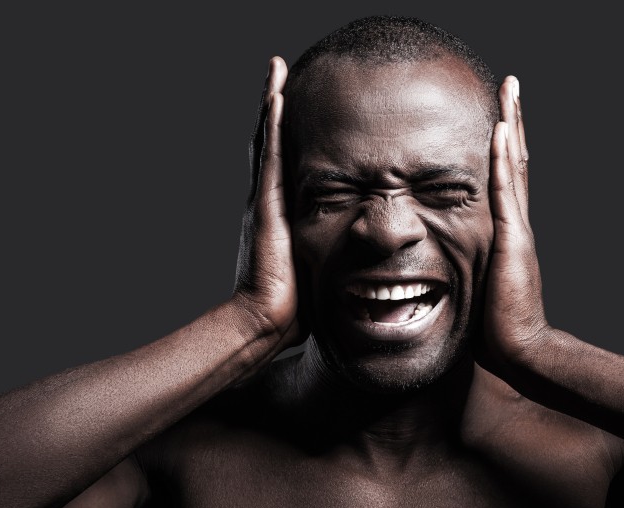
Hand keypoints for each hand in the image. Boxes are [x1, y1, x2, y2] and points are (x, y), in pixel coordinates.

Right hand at [231, 57, 302, 349]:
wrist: (264, 321)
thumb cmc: (293, 305)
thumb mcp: (317, 269)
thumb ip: (330, 253)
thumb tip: (360, 256)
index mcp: (279, 213)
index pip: (283, 163)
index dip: (286, 133)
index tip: (294, 103)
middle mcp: (267, 200)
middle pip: (270, 142)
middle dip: (275, 107)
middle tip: (279, 72)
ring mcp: (263, 200)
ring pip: (267, 141)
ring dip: (272, 104)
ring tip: (275, 70)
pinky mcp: (267, 205)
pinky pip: (270, 156)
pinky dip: (271, 125)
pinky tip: (276, 96)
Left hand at [479, 77, 548, 373]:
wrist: (517, 351)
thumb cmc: (495, 328)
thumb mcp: (475, 286)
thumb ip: (467, 265)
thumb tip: (438, 262)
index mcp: (506, 232)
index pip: (506, 177)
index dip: (503, 144)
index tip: (497, 114)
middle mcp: (516, 223)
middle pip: (515, 160)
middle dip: (512, 120)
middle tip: (510, 85)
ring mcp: (516, 229)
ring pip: (515, 165)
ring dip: (511, 125)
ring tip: (509, 90)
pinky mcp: (512, 240)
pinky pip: (505, 191)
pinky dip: (504, 158)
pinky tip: (500, 129)